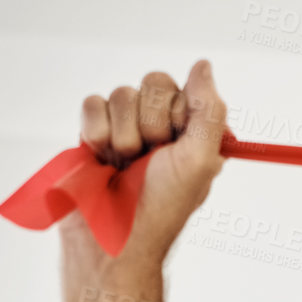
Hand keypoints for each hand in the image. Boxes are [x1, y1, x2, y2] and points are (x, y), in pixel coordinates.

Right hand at [68, 59, 227, 265]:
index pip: (188, 89)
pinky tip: (101, 160)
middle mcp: (161, 126)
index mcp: (192, 133)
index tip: (177, 146)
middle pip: (154, 82)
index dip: (180, 116)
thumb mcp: (199, 160)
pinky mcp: (93, 131)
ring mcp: (125, 127)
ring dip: (123, 135)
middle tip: (149, 160)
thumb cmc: (160, 206)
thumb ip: (208, 109)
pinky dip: (97, 133)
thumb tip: (203, 64)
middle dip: (151, 124)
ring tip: (123, 166)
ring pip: (122, 93)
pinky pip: (92, 103)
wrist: (110, 236)